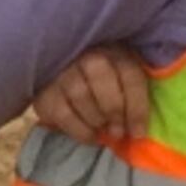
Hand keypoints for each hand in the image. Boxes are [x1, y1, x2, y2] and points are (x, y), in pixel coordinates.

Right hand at [29, 44, 152, 142]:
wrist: (64, 70)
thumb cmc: (105, 80)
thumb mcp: (125, 77)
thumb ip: (135, 93)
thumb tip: (140, 125)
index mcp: (115, 50)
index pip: (129, 75)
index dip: (137, 108)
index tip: (138, 132)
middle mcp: (87, 55)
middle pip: (101, 79)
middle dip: (113, 110)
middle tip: (118, 132)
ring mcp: (62, 71)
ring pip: (80, 94)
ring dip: (96, 120)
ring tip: (103, 130)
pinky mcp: (45, 91)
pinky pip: (62, 114)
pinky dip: (79, 130)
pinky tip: (90, 135)